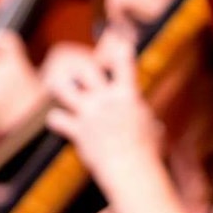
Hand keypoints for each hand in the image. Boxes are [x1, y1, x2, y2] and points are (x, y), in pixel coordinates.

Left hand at [44, 30, 164, 187]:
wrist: (131, 169)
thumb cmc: (148, 153)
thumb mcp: (154, 132)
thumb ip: (149, 123)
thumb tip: (155, 127)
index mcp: (128, 95)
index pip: (124, 63)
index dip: (119, 50)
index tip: (118, 43)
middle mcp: (106, 99)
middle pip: (86, 69)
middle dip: (81, 69)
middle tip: (79, 73)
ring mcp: (89, 113)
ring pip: (63, 88)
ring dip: (59, 86)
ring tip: (56, 84)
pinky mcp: (77, 130)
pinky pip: (57, 118)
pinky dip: (56, 119)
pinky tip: (56, 120)